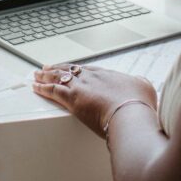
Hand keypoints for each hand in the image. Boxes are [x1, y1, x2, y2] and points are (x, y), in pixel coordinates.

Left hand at [32, 63, 157, 137]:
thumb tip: (141, 82)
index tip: (72, 68)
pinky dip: (42, 88)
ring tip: (37, 74)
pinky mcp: (73, 99)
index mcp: (109, 75)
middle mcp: (93, 77)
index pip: (89, 70)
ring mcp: (82, 87)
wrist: (131, 114)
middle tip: (48, 67)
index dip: (78, 69)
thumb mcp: (146, 89)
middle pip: (71, 70)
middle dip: (58, 68)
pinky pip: (53, 91)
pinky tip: (35, 87)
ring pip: (59, 78)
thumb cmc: (140, 106)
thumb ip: (141, 84)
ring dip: (46, 76)